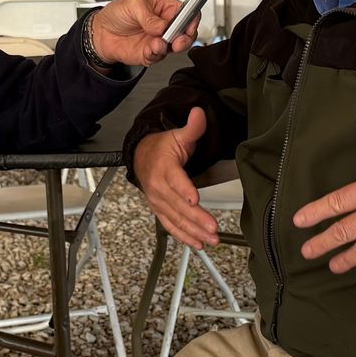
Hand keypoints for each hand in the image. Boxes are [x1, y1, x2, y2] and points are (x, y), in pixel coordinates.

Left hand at [88, 0, 190, 67]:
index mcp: (165, 8)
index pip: (187, 12)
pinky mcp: (152, 53)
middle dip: (186, 37)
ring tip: (161, 42)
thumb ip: (149, 16)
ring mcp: (160, 40)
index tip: (188, 23)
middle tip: (178, 39)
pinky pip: (160, 55)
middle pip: (187, 32)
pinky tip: (152, 47)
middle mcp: (166, 25)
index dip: (191, 18)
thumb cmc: (117, 14)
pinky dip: (157, 53)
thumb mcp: (132, 5)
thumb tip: (162, 26)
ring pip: (177, 46)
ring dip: (171, 46)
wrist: (101, 32)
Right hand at [132, 107, 218, 248]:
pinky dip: (184, 236)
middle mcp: (158, 187)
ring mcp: (158, 202)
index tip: (194, 198)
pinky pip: (171, 226)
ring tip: (211, 239)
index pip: (174, 179)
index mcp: (164, 167)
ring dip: (193, 231)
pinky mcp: (160, 210)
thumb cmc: (163, 148)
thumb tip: (199, 112)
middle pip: (178, 205)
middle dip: (196, 218)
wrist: (142, 158)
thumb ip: (192, 127)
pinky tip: (198, 244)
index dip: (184, 189)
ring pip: (176, 219)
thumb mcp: (177, 135)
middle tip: (213, 227)